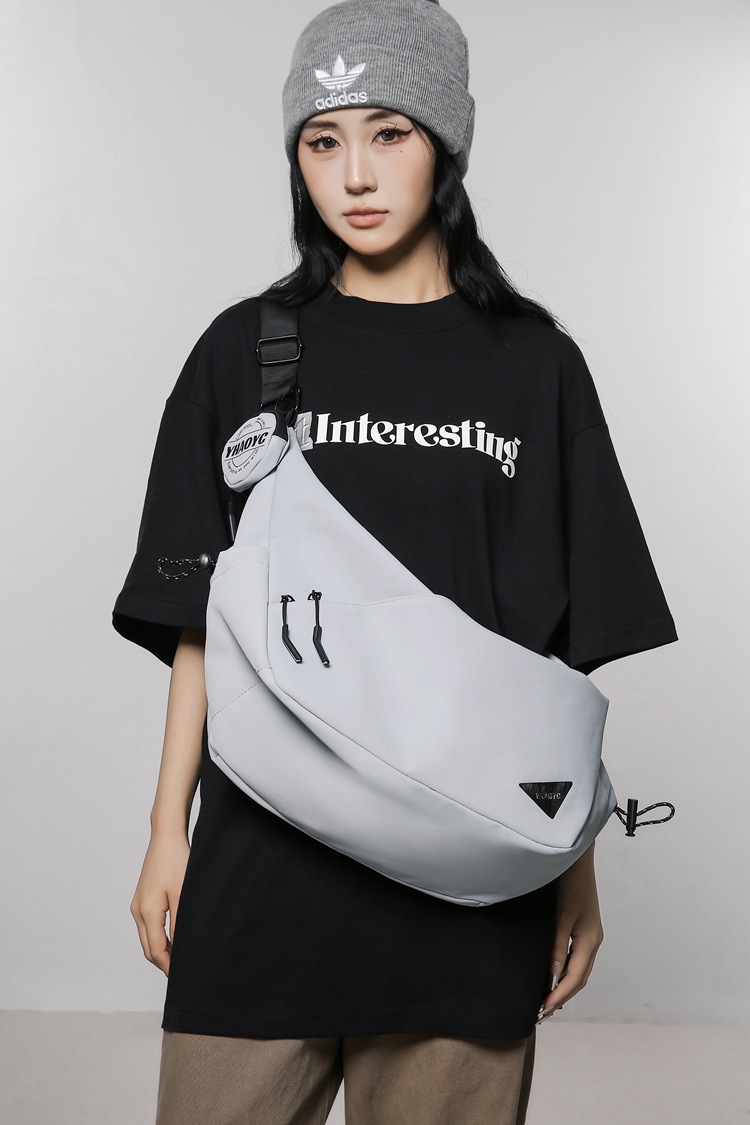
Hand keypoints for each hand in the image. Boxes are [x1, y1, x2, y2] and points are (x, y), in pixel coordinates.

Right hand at [130, 827, 189, 976]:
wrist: (166, 836)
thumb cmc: (176, 860)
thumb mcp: (183, 893)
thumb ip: (180, 922)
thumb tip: (181, 947)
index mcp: (147, 912)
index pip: (156, 950)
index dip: (168, 966)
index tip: (182, 976)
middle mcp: (138, 910)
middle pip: (148, 947)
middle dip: (163, 962)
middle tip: (181, 972)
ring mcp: (138, 904)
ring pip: (147, 937)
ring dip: (160, 950)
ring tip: (179, 958)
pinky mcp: (142, 897)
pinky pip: (148, 925)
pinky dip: (158, 937)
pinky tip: (173, 938)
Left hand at [537, 841, 603, 1022]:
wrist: (578, 861)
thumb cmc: (570, 884)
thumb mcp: (561, 915)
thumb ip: (558, 945)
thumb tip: (553, 973)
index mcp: (590, 940)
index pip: (575, 977)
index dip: (559, 995)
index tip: (543, 1009)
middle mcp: (593, 941)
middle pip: (580, 978)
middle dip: (562, 996)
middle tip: (542, 1013)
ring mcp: (591, 935)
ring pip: (580, 970)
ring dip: (565, 987)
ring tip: (547, 1001)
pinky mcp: (585, 930)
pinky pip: (578, 959)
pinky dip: (567, 973)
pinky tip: (555, 976)